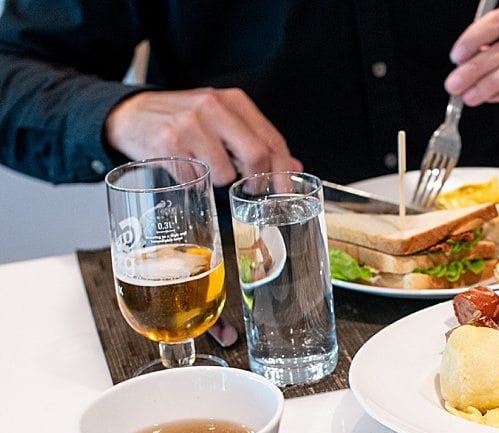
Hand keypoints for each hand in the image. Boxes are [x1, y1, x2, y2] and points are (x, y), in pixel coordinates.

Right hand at [104, 88, 301, 185]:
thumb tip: (293, 167)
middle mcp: (213, 107)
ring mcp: (190, 123)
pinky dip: (196, 182)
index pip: (272, 139)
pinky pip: (197, 179)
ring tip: (206, 169)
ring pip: (226, 173)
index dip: (284, 170)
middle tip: (253, 191)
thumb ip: (256, 141)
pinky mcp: (169, 142)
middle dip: (259, 181)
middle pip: (256, 155)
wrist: (130, 115)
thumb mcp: (222, 123)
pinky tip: (186, 168)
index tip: (286, 190)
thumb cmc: (181, 121)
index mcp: (233, 101)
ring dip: (221, 182)